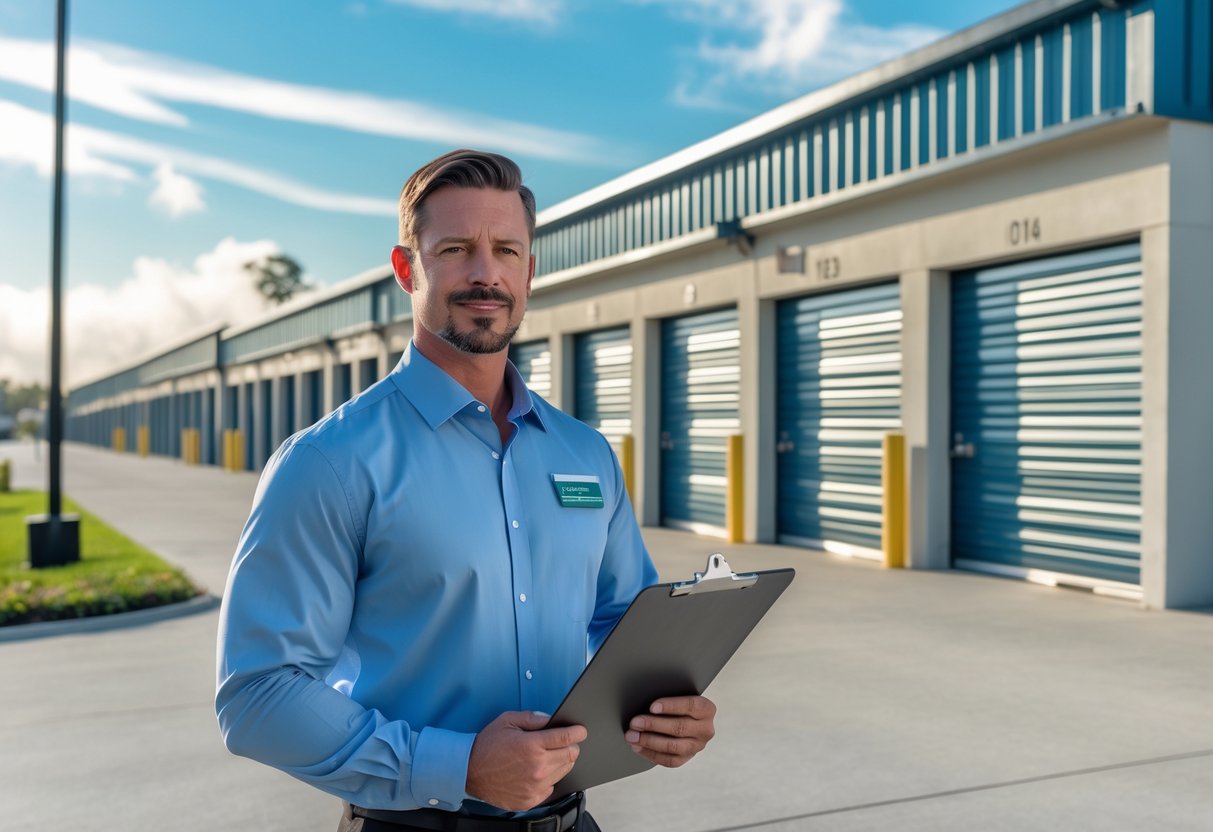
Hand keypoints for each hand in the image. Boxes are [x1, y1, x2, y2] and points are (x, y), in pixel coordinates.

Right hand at [465, 711, 586, 811]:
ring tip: (546, 756)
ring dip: (560, 762)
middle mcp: (537, 767)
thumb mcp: (508, 721)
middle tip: (562, 743)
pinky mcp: (531, 799)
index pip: (567, 738)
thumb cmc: (487, 745)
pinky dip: (549, 778)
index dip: (577, 732)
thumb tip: (552, 719)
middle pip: (571, 755)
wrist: (469, 771)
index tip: (581, 731)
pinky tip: (537, 772)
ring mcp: (535, 786)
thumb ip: (533, 718)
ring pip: (564, 771)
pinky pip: (552, 787)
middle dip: (570, 746)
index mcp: (532, 746)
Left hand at [625, 695, 715, 767]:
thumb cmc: (678, 703)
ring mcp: (698, 746)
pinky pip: (670, 760)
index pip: (691, 705)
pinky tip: (637, 747)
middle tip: (635, 722)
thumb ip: (668, 699)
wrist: (688, 719)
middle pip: (680, 728)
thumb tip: (644, 701)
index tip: (652, 706)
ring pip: (674, 746)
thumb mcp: (679, 695)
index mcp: (707, 709)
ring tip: (632, 736)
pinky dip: (651, 754)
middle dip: (653, 725)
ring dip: (649, 741)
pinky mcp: (688, 758)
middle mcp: (706, 729)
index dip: (671, 706)